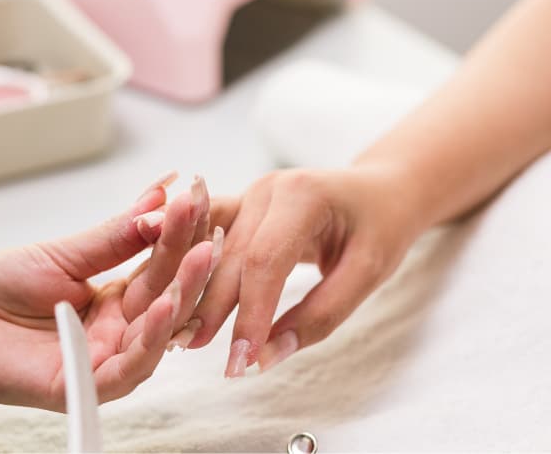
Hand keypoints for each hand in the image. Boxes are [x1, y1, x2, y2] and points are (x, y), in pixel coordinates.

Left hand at [0, 172, 221, 409]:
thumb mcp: (62, 255)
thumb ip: (114, 237)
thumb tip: (159, 199)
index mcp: (115, 300)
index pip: (159, 265)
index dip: (180, 232)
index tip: (197, 194)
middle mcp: (116, 331)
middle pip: (167, 297)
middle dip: (191, 260)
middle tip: (209, 222)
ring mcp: (101, 360)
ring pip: (157, 336)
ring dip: (181, 295)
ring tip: (201, 255)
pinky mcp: (81, 386)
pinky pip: (126, 370)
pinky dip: (149, 341)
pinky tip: (162, 307)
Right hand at [184, 167, 419, 375]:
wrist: (377, 191)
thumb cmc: (380, 227)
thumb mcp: (368, 273)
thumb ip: (320, 315)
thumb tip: (266, 356)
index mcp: (303, 195)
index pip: (265, 261)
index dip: (249, 313)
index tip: (239, 360)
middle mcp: (267, 189)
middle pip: (229, 256)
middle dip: (210, 308)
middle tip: (191, 352)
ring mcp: (248, 194)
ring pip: (210, 250)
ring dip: (192, 292)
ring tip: (178, 335)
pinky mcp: (239, 206)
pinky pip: (206, 238)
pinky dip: (189, 268)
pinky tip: (170, 292)